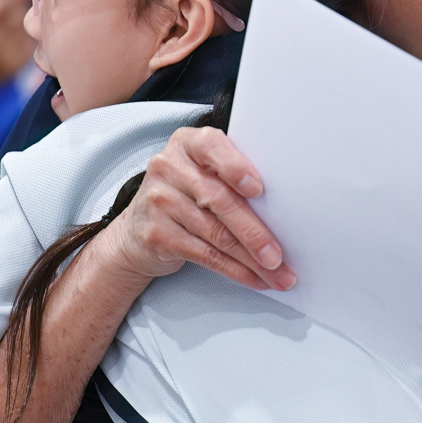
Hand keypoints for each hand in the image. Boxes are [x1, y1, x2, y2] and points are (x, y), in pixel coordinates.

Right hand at [98, 126, 294, 290]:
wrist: (135, 232)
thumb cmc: (184, 196)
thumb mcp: (202, 173)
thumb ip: (232, 176)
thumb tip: (286, 206)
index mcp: (188, 144)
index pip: (211, 146)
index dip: (236, 167)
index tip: (258, 189)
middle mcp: (169, 168)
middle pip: (219, 200)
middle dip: (254, 232)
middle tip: (278, 255)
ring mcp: (159, 200)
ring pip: (216, 234)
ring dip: (251, 259)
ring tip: (276, 273)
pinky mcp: (157, 234)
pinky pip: (205, 255)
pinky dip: (235, 270)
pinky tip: (254, 278)